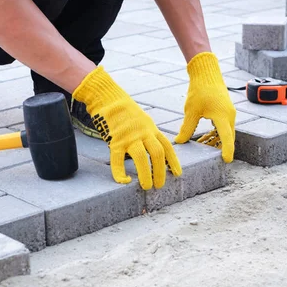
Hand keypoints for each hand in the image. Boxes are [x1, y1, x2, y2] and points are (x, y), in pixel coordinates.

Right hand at [73, 66, 181, 189]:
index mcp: (151, 129)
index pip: (167, 146)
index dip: (174, 161)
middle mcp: (143, 133)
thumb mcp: (143, 121)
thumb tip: (154, 150)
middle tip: (160, 185)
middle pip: (157, 153)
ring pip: (141, 158)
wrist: (109, 99)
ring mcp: (129, 137)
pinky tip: (124, 181)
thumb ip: (148, 134)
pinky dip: (119, 173)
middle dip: (161, 171)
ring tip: (147, 186)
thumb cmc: (125, 113)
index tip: (178, 174)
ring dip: (146, 174)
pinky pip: (117, 160)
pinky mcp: (115, 141)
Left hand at [174, 52, 236, 162]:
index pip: (226, 137)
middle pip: (227, 138)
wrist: (206, 74)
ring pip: (224, 133)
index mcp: (222, 116)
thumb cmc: (199, 90)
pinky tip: (203, 139)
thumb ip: (186, 128)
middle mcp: (229, 116)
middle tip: (209, 160)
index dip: (226, 150)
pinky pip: (222, 128)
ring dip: (215, 141)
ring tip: (201, 148)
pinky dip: (214, 134)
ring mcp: (229, 114)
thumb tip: (179, 142)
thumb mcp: (191, 111)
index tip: (226, 161)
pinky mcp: (225, 112)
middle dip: (219, 149)